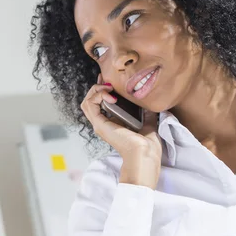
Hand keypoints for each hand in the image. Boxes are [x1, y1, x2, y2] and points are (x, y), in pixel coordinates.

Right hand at [80, 73, 162, 188]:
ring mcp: (100, 125)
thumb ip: (146, 113)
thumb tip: (148, 104)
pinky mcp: (100, 125)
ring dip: (96, 90)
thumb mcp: (148, 123)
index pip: (100, 103)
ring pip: (87, 101)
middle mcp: (104, 124)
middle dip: (98, 87)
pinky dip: (98, 95)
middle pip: (91, 101)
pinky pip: (90, 105)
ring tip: (109, 88)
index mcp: (112, 124)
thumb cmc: (147, 145)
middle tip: (109, 82)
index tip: (111, 81)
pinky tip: (111, 95)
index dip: (103, 90)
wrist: (145, 154)